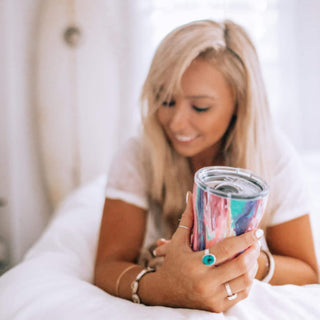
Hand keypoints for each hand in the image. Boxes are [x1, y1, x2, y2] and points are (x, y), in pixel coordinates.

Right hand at [153, 192, 262, 312]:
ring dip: (253, 266)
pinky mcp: (217, 307)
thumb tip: (191, 195)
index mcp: (194, 264)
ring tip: (253, 254)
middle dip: (253, 252)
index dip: (244, 239)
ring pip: (245, 281)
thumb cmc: (172, 264)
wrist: (164, 293)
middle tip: (256, 241)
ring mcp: (212, 297)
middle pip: (240, 266)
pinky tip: (247, 270)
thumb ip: (187, 219)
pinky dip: (248, 281)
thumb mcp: (177, 242)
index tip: (257, 231)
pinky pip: (241, 294)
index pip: (226, 250)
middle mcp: (204, 282)